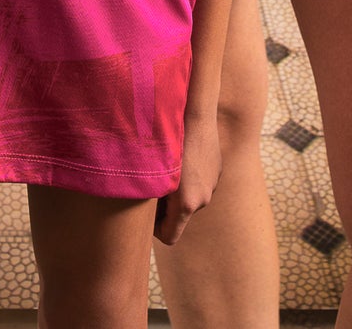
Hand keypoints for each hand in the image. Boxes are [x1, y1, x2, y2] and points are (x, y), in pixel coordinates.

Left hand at [154, 111, 220, 245]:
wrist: (196, 113)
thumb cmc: (169, 141)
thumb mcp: (154, 172)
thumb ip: (147, 197)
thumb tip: (134, 209)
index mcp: (186, 204)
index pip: (169, 237)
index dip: (154, 230)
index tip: (145, 214)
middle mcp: (202, 199)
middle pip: (179, 217)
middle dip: (164, 208)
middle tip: (151, 187)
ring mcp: (212, 185)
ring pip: (189, 198)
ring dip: (177, 190)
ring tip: (166, 167)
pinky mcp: (217, 171)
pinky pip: (199, 182)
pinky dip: (189, 177)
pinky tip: (182, 156)